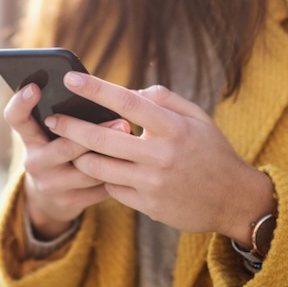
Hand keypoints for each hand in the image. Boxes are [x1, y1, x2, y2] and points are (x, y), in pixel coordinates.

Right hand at [1, 82, 130, 238]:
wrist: (51, 197)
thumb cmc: (60, 150)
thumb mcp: (53, 134)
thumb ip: (67, 115)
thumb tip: (102, 92)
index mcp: (29, 138)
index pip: (16, 118)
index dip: (21, 102)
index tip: (35, 86)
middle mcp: (35, 162)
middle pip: (64, 147)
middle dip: (95, 134)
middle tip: (122, 122)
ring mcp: (50, 185)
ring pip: (87, 170)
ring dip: (112, 156)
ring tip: (134, 144)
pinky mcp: (68, 203)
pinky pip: (98, 188)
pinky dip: (115, 176)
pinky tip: (130, 166)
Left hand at [46, 72, 273, 241]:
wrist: (235, 200)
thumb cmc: (213, 153)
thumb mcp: (198, 118)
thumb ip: (165, 99)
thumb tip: (132, 90)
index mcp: (174, 128)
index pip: (127, 102)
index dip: (96, 89)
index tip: (72, 79)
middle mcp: (161, 155)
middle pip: (102, 137)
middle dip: (70, 126)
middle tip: (52, 118)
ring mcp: (153, 183)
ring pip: (99, 167)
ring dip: (80, 156)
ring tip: (71, 147)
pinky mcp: (149, 206)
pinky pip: (112, 189)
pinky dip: (104, 178)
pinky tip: (101, 171)